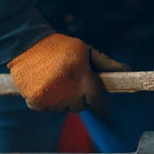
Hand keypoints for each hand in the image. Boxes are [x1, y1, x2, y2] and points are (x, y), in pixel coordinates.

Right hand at [7, 33, 129, 111]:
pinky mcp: (35, 103)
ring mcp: (51, 100)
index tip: (100, 102)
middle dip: (80, 97)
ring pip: (64, 107)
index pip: (98, 101)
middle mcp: (68, 93)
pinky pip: (48, 108)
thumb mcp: (86, 51)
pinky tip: (46, 84)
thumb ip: (106, 63)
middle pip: (81, 107)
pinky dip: (48, 99)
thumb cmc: (61, 48)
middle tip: (74, 82)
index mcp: (83, 79)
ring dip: (64, 98)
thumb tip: (127, 70)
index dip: (101, 103)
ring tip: (58, 80)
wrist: (27, 46)